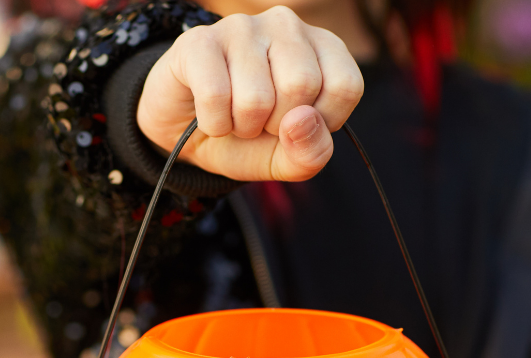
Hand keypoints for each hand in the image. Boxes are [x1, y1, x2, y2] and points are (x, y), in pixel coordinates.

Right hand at [136, 6, 362, 181]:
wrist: (184, 135)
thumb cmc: (246, 138)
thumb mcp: (287, 158)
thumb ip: (311, 152)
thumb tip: (302, 121)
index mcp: (322, 47)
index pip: (345, 86)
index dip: (321, 123)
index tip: (296, 124)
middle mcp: (286, 26)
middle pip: (302, 86)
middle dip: (276, 125)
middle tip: (259, 121)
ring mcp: (242, 27)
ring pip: (257, 97)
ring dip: (241, 127)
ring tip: (233, 116)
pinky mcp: (199, 40)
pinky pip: (215, 96)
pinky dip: (213, 123)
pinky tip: (210, 114)